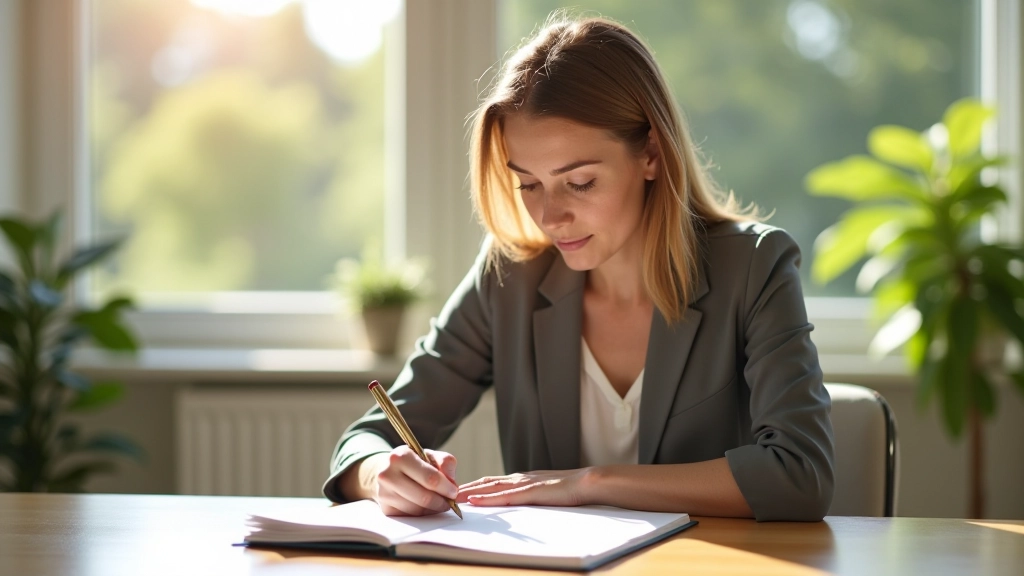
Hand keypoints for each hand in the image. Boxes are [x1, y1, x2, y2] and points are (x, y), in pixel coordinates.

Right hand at [372, 446, 458, 515]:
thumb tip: (451, 481)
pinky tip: (424, 506)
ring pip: (417, 509)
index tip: (454, 491)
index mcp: (400, 456)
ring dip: (432, 509)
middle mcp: (387, 474)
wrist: (389, 471)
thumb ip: (445, 462)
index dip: (446, 487)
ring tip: (437, 502)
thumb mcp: (430, 455)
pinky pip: (410, 516)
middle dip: (441, 501)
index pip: (430, 477)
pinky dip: (422, 513)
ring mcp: (384, 493)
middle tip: (449, 502)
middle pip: (424, 497)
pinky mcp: (385, 509)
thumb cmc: (413, 463)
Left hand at [457, 468, 591, 506]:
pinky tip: (475, 501)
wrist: (588, 482)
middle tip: (444, 493)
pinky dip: (487, 498)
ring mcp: (524, 484)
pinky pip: (505, 496)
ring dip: (470, 492)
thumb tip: (517, 503)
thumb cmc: (570, 490)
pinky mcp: (531, 492)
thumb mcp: (544, 493)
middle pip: (486, 482)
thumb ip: (530, 496)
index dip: (473, 485)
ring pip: (491, 487)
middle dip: (465, 487)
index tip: (456, 490)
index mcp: (523, 479)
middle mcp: (520, 478)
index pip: (492, 481)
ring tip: (452, 496)